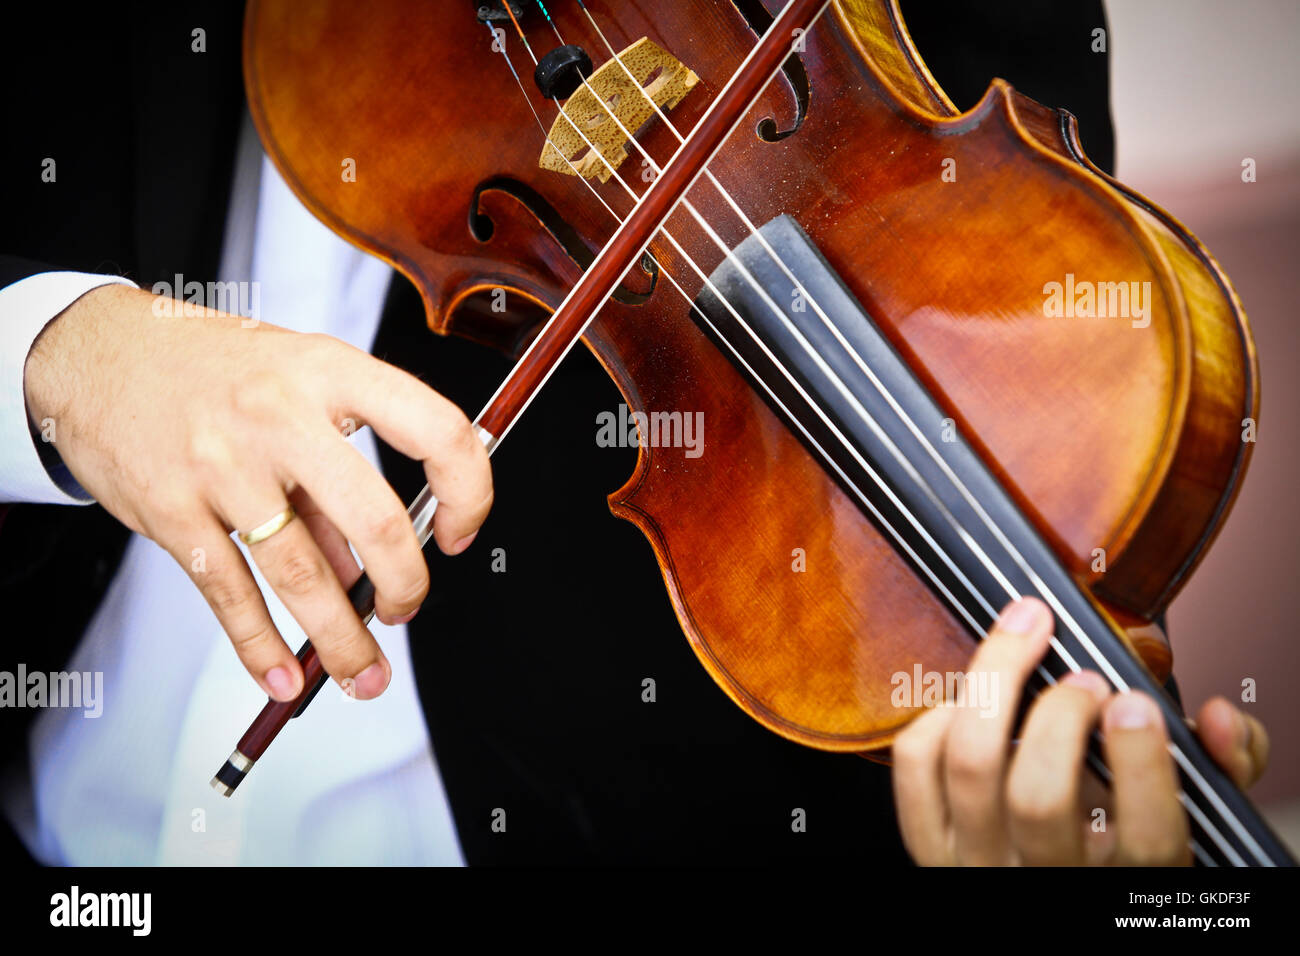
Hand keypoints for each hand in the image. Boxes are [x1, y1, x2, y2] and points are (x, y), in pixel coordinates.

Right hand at [24, 284, 492, 701]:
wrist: (98, 350)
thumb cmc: (214, 368)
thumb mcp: (296, 385)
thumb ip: (337, 472)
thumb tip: (369, 569)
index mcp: (331, 371)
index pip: (435, 429)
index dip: (467, 490)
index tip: (459, 532)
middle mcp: (281, 415)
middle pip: (373, 520)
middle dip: (405, 586)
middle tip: (406, 611)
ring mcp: (222, 463)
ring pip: (301, 572)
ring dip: (340, 640)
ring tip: (362, 674)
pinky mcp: (170, 508)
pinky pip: (228, 593)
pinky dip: (259, 645)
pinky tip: (281, 676)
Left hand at [891, 596, 1268, 864]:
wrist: (1055, 883)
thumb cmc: (1125, 837)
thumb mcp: (1196, 814)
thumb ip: (1222, 766)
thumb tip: (1218, 717)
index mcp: (1128, 879)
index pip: (1145, 837)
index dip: (1141, 761)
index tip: (1134, 701)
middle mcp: (1049, 878)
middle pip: (1038, 796)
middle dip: (1060, 716)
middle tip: (1086, 681)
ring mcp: (980, 863)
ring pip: (970, 766)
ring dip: (996, 688)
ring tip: (1028, 645)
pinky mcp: (928, 844)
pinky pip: (918, 768)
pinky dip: (938, 716)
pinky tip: (971, 698)